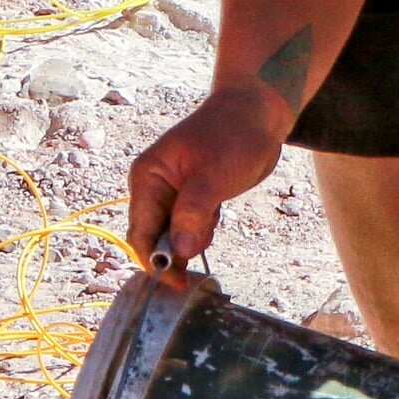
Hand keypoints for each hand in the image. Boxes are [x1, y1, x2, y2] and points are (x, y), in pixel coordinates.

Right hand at [125, 87, 286, 273]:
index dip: (155, 261)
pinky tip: (217, 212)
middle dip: (177, 249)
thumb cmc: (233, 136)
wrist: (257, 114)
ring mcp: (171, 194)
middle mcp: (153, 187)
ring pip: (173, 236)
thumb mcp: (213, 175)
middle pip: (154, 237)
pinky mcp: (190, 199)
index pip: (141, 231)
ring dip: (193, 238)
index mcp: (148, 177)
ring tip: (215, 212)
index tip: (176, 283)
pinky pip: (189, 227)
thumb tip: (180, 251)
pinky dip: (202, 230)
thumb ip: (193, 212)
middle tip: (207, 236)